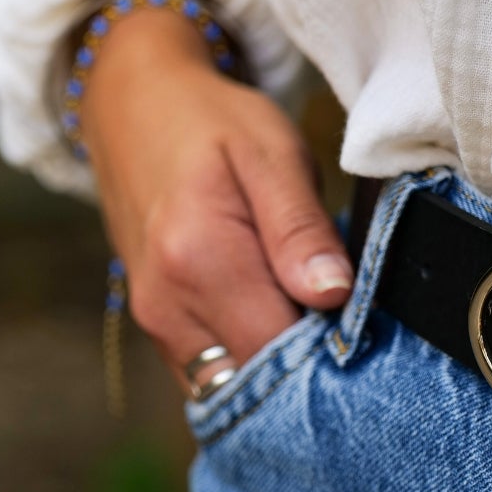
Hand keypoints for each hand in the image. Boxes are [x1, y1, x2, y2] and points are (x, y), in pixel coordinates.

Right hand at [80, 6, 352, 391]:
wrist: (132, 109)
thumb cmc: (211, 123)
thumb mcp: (272, 153)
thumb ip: (300, 228)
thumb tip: (332, 295)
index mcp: (199, 257)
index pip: (280, 351)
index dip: (329, 349)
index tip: (359, 320)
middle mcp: (167, 303)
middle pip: (257, 377)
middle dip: (305, 362)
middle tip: (338, 313)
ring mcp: (154, 321)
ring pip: (233, 382)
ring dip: (276, 360)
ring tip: (304, 307)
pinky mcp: (155, 326)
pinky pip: (211, 370)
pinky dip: (248, 354)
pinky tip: (272, 312)